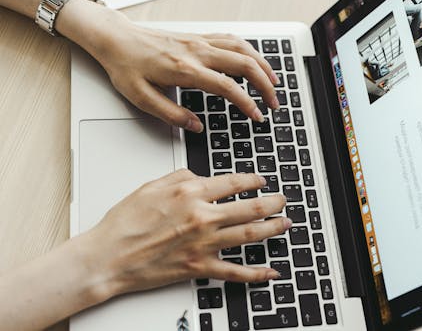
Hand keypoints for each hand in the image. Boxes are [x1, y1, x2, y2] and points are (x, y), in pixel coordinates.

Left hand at [76, 8, 279, 131]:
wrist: (116, 39)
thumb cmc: (126, 66)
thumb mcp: (141, 98)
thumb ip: (171, 114)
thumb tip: (196, 126)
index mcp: (185, 70)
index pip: (227, 87)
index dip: (247, 103)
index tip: (257, 116)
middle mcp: (197, 52)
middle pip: (244, 64)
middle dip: (265, 84)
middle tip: (274, 102)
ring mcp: (199, 41)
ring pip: (242, 48)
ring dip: (262, 64)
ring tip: (274, 81)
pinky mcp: (198, 37)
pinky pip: (231, 39)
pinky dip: (249, 50)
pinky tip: (254, 60)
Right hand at [84, 170, 288, 296]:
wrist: (110, 256)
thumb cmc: (125, 222)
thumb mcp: (151, 186)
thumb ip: (180, 175)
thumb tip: (200, 175)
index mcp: (191, 193)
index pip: (234, 183)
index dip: (254, 180)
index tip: (261, 181)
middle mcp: (202, 216)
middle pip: (251, 207)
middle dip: (274, 203)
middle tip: (282, 200)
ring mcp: (204, 244)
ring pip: (250, 235)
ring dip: (273, 229)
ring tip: (285, 223)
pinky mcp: (200, 267)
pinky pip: (235, 271)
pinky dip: (256, 273)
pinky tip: (270, 272)